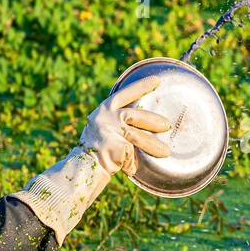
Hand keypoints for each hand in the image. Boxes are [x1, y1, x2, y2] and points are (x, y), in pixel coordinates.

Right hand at [13, 75, 173, 243]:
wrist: (81, 168)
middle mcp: (106, 117)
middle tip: (168, 125)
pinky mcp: (114, 146)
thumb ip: (119, 122)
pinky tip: (129, 169)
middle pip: (136, 115)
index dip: (140, 86)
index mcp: (103, 110)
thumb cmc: (96, 149)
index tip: (156, 80)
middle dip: (154, 120)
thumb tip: (149, 121)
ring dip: (153, 146)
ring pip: (137, 137)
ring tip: (166, 152)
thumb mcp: (105, 129)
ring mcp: (109, 132)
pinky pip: (131, 155)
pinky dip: (131, 164)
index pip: (124, 93)